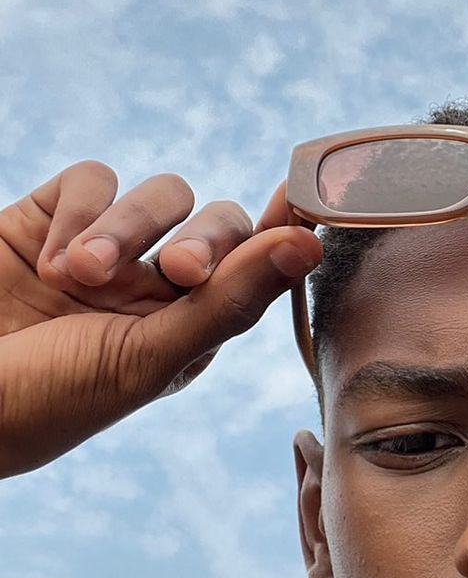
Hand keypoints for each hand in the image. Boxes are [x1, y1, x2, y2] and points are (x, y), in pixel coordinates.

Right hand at [0, 161, 320, 477]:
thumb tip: (307, 246)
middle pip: (220, 224)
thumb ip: (228, 302)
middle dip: (207, 240)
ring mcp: (108, 250)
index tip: (310, 200)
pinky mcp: (52, 218)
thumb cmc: (53, 398)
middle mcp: (159, 288)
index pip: (258, 269)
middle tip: (180, 271)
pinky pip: (95, 179)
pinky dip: (78, 214)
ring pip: (162, 196)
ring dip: (127, 229)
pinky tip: (47, 263)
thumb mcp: (148, 359)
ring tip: (81, 276)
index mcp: (195, 330)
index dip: (287, 231)